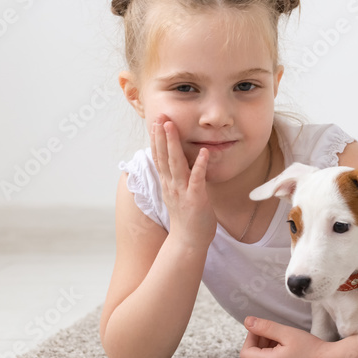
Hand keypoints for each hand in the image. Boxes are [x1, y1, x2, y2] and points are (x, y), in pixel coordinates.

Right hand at [150, 117, 216, 245]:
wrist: (188, 241)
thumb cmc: (186, 217)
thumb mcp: (177, 193)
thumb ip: (175, 178)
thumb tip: (174, 164)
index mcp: (167, 183)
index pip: (159, 157)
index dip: (156, 139)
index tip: (154, 122)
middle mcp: (171, 184)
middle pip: (163, 156)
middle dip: (161, 135)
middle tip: (159, 116)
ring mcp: (182, 191)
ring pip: (175, 164)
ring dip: (173, 144)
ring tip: (171, 126)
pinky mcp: (195, 198)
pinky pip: (197, 179)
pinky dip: (199, 165)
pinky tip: (203, 152)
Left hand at [239, 316, 357, 357]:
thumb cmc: (311, 348)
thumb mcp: (287, 333)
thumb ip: (265, 327)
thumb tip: (247, 321)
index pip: (245, 352)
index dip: (251, 338)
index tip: (264, 329)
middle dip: (259, 342)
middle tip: (275, 332)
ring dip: (266, 349)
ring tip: (283, 339)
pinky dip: (273, 356)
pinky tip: (287, 348)